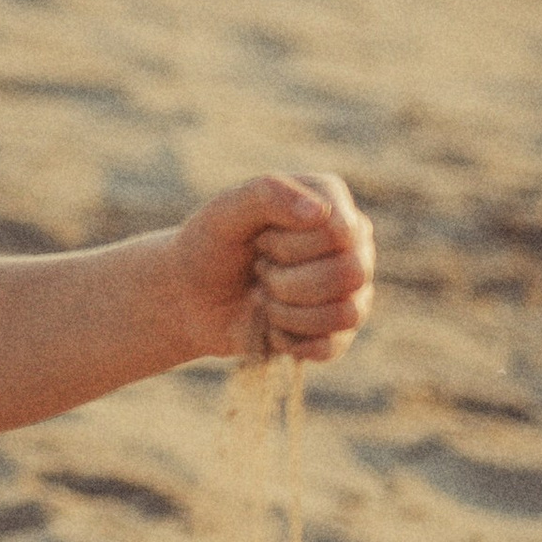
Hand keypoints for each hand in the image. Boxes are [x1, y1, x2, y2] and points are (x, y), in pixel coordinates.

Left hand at [171, 171, 373, 365]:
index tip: (260, 239)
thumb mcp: (224, 211)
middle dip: (287, 281)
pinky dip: (289, 340)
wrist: (188, 296)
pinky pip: (331, 346)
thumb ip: (268, 195)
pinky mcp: (338, 330)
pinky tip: (269, 325)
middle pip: (350, 273)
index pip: (341, 231)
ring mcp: (352, 288)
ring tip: (262, 297)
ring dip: (288, 312)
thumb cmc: (209, 245)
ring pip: (347, 313)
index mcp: (330, 200)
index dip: (291, 245)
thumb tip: (321, 212)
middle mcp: (352, 241)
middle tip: (259, 269)